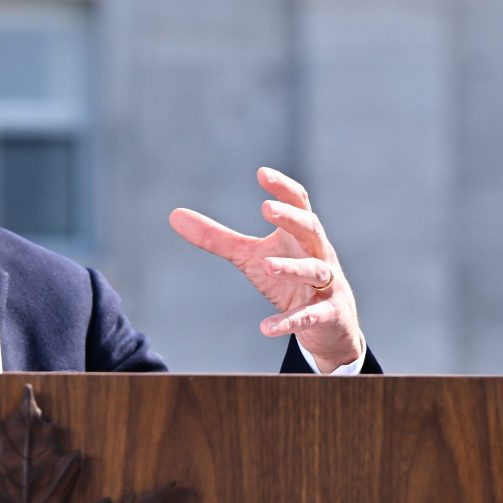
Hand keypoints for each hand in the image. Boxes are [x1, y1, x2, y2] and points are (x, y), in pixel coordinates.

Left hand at [168, 167, 363, 373]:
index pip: (298, 203)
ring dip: (292, 267)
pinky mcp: (328, 314)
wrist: (329, 324)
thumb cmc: (288, 280)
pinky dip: (288, 322)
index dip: (283, 188)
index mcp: (300, 236)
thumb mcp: (250, 257)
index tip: (262, 173)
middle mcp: (318, 254)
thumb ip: (217, 238)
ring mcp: (327, 284)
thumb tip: (174, 215)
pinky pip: (308, 316)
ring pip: (314, 271)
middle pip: (311, 229)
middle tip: (266, 209)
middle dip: (291, 219)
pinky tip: (265, 328)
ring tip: (267, 265)